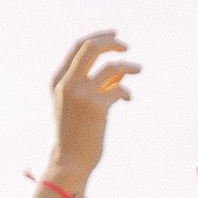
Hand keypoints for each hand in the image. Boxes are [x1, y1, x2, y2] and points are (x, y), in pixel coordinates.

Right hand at [45, 30, 140, 190]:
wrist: (69, 160)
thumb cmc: (75, 132)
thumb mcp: (76, 104)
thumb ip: (91, 83)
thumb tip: (120, 71)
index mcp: (58, 79)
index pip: (78, 46)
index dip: (99, 37)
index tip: (114, 36)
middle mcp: (67, 83)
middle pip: (92, 48)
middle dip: (112, 43)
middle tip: (126, 47)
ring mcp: (80, 94)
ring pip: (111, 68)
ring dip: (128, 66)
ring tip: (139, 70)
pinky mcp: (96, 107)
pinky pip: (119, 89)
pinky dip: (126, 92)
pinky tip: (127, 99)